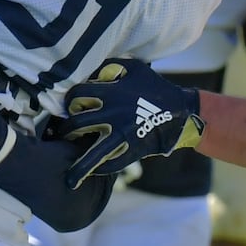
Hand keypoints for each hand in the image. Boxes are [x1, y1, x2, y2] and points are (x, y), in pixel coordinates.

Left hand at [49, 58, 203, 189]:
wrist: (181, 111)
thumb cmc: (155, 87)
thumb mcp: (134, 67)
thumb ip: (110, 66)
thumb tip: (90, 71)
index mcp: (111, 92)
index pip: (76, 95)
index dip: (69, 101)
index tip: (70, 107)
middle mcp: (113, 113)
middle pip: (76, 124)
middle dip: (65, 130)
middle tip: (64, 134)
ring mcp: (122, 134)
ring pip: (92, 153)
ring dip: (78, 167)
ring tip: (68, 179)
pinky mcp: (133, 149)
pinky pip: (111, 164)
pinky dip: (100, 169)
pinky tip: (94, 172)